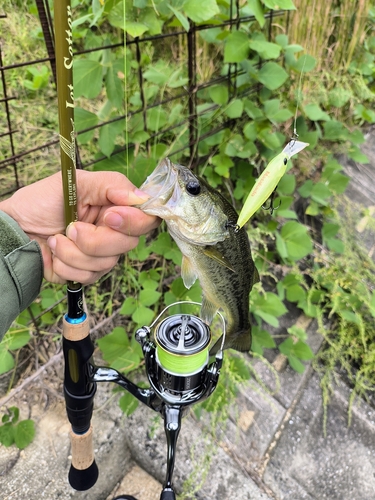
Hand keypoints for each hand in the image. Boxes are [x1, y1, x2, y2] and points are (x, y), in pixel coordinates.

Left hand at [0, 170, 159, 283]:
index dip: (133, 221)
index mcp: (116, 209)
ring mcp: (101, 256)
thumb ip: (112, 185)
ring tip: (57, 239)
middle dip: (94, 239)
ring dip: (73, 252)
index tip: (109, 217)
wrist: (15, 230)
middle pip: (127, 244)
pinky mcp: (86, 274)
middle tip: (71, 227)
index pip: (146, 219)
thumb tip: (142, 197)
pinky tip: (54, 253)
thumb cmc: (41, 202)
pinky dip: (65, 265)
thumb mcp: (75, 182)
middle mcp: (114, 233)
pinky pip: (88, 276)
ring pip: (106, 263)